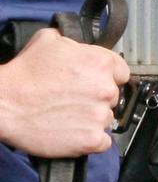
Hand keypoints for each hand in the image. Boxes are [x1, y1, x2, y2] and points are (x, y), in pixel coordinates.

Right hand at [0, 28, 129, 157]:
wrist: (4, 104)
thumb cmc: (24, 75)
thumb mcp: (49, 40)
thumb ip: (76, 46)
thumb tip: (85, 50)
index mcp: (101, 63)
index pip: (122, 72)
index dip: (107, 77)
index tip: (95, 81)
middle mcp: (106, 89)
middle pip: (114, 96)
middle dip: (97, 97)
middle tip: (73, 98)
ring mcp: (101, 116)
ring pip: (107, 118)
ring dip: (93, 118)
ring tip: (68, 114)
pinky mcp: (94, 139)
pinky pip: (104, 141)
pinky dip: (92, 139)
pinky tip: (74, 131)